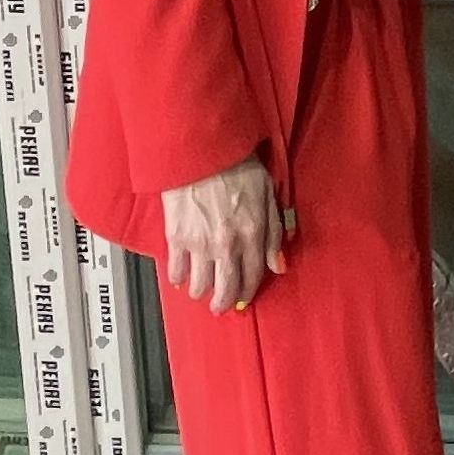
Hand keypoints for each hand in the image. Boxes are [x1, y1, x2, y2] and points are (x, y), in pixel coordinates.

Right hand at [164, 156, 285, 315]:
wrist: (203, 149)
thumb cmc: (237, 165)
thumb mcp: (268, 195)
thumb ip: (273, 233)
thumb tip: (277, 266)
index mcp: (252, 234)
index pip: (253, 276)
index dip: (249, 291)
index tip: (244, 298)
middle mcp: (227, 245)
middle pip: (226, 288)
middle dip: (224, 302)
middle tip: (221, 306)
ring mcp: (200, 244)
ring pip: (200, 286)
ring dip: (201, 293)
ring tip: (200, 291)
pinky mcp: (176, 237)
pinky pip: (176, 270)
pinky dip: (178, 278)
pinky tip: (181, 278)